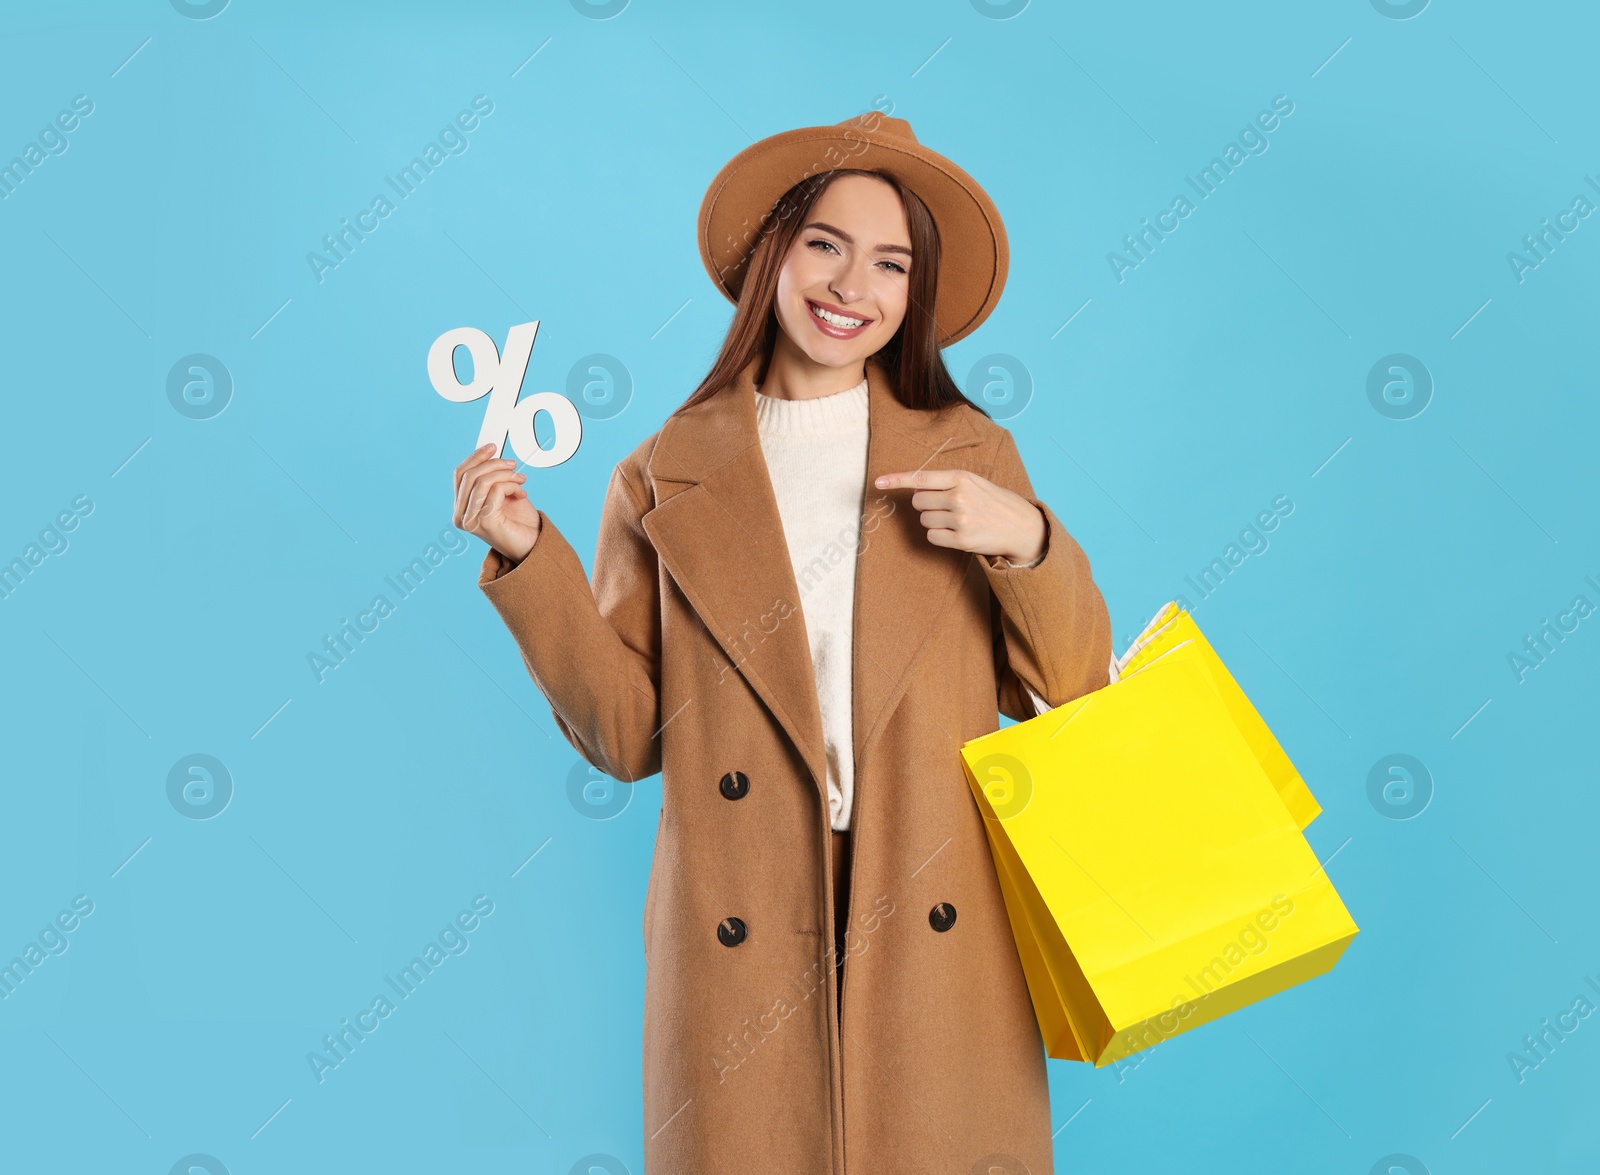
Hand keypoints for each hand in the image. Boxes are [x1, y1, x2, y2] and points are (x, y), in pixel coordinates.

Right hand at [454, 443, 540, 563]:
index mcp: (461, 508)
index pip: (460, 474)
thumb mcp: (502, 493)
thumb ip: (491, 477)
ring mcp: (471, 520)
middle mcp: (461, 516)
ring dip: (506, 475)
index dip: (476, 457)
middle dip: (494, 464)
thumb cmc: (519, 522)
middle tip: (513, 464)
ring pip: (482, 481)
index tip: (493, 447)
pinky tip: (522, 493)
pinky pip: (496, 490)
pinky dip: (512, 486)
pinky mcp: (486, 522)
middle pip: (470, 475)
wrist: (534, 546)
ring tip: (521, 479)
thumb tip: (491, 453)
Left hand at [874, 467, 1045, 563]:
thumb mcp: (975, 483)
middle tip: (946, 507)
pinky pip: (932, 536)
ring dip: (934, 521)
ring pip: (924, 520)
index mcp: (961, 478)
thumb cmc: (994, 502)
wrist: (1022, 526)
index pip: (921, 478)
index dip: (897, 480)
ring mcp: (960, 519)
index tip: (878, 482)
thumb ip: (947, 483)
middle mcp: (959, 496)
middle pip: (918, 502)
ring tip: (957, 520)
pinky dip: (939, 536)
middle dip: (926, 505)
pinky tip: (956, 533)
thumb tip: (915, 490)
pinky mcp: (961, 540)